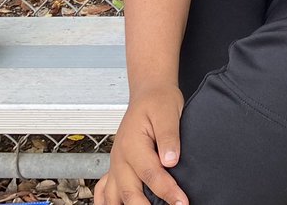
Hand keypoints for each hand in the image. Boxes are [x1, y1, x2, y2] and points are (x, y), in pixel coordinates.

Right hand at [95, 85, 186, 204]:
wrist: (148, 93)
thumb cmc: (159, 101)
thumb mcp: (168, 112)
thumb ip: (169, 137)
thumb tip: (171, 160)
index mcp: (133, 144)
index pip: (151, 173)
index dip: (167, 191)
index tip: (181, 202)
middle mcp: (120, 157)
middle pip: (130, 192)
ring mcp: (115, 164)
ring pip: (114, 197)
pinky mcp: (117, 168)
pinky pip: (105, 192)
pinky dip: (110, 203)